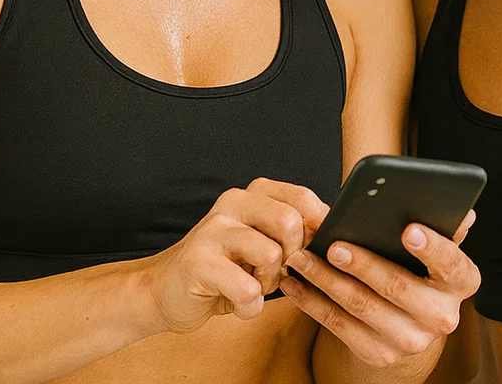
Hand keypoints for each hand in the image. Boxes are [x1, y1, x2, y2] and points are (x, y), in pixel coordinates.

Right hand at [142, 178, 328, 334]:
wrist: (164, 291)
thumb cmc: (224, 269)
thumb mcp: (262, 243)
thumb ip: (293, 233)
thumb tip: (336, 235)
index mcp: (252, 194)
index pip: (302, 197)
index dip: (317, 229)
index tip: (311, 251)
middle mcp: (232, 204)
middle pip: (290, 221)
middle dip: (293, 256)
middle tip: (278, 272)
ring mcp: (213, 231)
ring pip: (272, 254)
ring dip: (269, 282)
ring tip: (252, 285)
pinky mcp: (199, 262)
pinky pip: (247, 289)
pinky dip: (250, 306)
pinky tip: (237, 303)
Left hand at [280, 210, 479, 366]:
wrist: (405, 320)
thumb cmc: (416, 266)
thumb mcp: (431, 247)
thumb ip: (441, 227)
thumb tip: (462, 213)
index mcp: (461, 282)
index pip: (451, 263)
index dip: (431, 248)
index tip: (408, 229)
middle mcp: (441, 316)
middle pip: (399, 288)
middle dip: (363, 265)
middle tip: (334, 245)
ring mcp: (411, 340)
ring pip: (361, 307)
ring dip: (326, 280)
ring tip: (302, 258)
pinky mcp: (379, 354)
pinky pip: (338, 326)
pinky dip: (312, 303)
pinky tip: (296, 283)